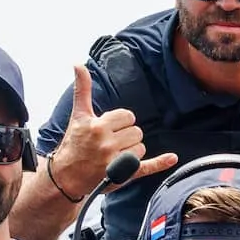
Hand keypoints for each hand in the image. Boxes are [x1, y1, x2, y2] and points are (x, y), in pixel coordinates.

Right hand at [50, 64, 176, 200]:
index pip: (127, 116)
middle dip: (126, 136)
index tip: (108, 129)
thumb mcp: (78, 115)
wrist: (66, 177)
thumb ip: (82, 89)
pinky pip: (147, 167)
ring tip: (114, 155)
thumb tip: (78, 63)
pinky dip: (161, 162)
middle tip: (110, 143)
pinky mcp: (124, 175)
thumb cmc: (74, 143)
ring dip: (131, 150)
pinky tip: (172, 157)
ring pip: (141, 147)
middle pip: (136, 132)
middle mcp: (107, 143)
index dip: (120, 122)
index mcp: (98, 126)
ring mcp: (116, 161)